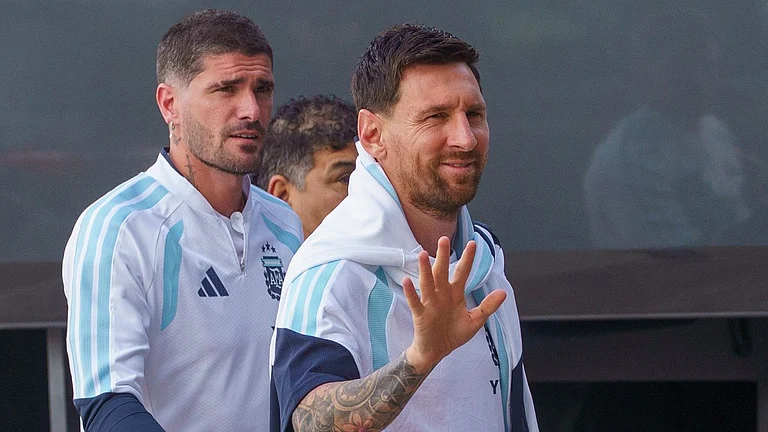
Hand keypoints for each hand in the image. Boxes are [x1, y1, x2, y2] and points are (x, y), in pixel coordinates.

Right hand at [402, 236, 505, 372]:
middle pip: (442, 272)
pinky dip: (411, 292)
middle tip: (443, 239)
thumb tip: (503, 292)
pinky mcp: (420, 314)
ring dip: (424, 269)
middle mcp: (442, 295)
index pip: (462, 273)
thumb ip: (488, 306)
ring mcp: (430, 303)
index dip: (467, 259)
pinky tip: (408, 281)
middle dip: (442, 256)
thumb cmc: (453, 334)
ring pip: (427, 283)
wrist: (437, 351)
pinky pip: (415, 302)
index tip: (472, 244)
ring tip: (422, 254)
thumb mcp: (475, 320)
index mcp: (455, 294)